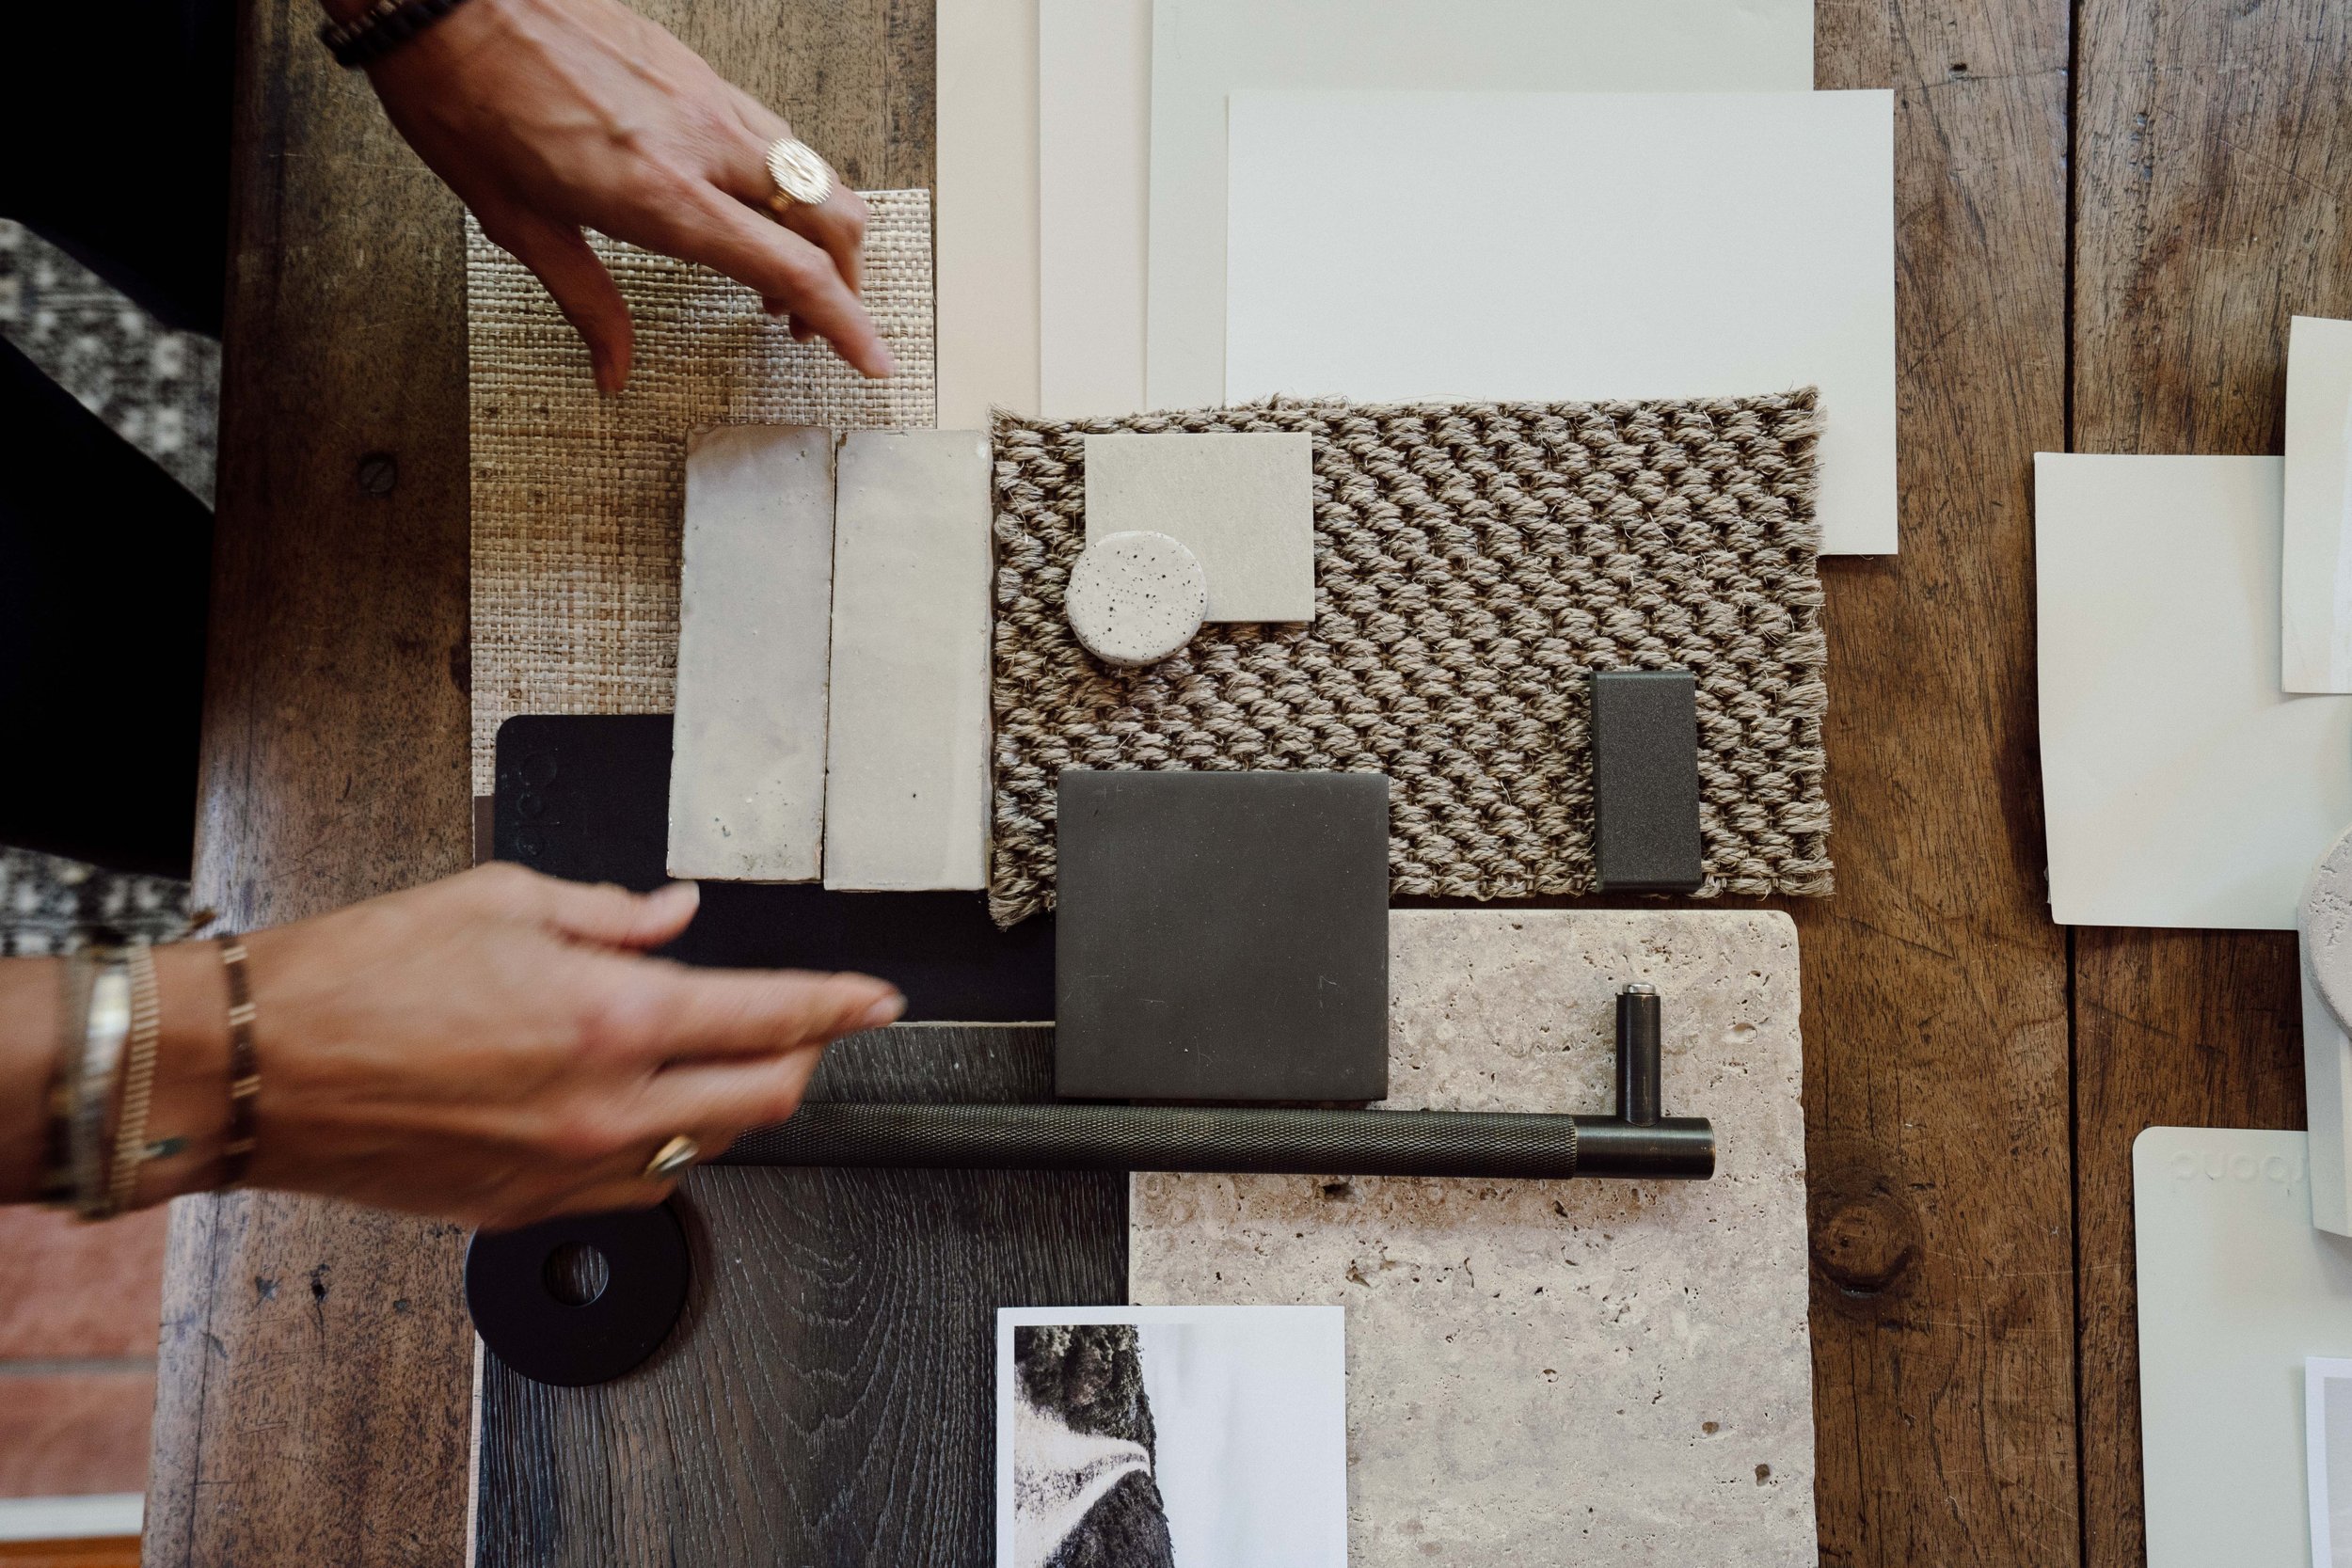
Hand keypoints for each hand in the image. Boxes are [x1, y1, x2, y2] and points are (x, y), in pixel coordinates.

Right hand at [144, 864, 902, 1227]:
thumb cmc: (359, 978)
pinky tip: (645, 1112)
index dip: (842, 1006)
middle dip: (807, 1061)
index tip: (879, 1000)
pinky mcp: (526, 1206)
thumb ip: (613, 912)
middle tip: (812, 1030)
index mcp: (610, 1015)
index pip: (771, 1016)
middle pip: (765, 1100)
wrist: (258, 1066)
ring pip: (707, 1150)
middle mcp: (604, 1103)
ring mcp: (567, 1167)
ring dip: (732, 1105)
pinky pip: (638, 1186)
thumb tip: (675, 914)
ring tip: (721, 1060)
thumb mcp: (503, 899)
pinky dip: (664, 1148)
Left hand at [360, 0, 893, 389]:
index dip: (846, 324)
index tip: (872, 360)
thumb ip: (587, 302)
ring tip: (775, 273)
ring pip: (811, 171)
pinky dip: (783, 184)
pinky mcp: (695, 69)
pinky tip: (743, 205)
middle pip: (830, 218)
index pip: (791, 270)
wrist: (448, 1)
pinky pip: (772, 134)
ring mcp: (705, 97)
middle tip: (814, 324)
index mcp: (661, 193)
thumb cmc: (466, 99)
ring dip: (817, 232)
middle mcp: (700, 141)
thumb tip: (614, 369)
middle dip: (847, 281)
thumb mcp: (518, 224)